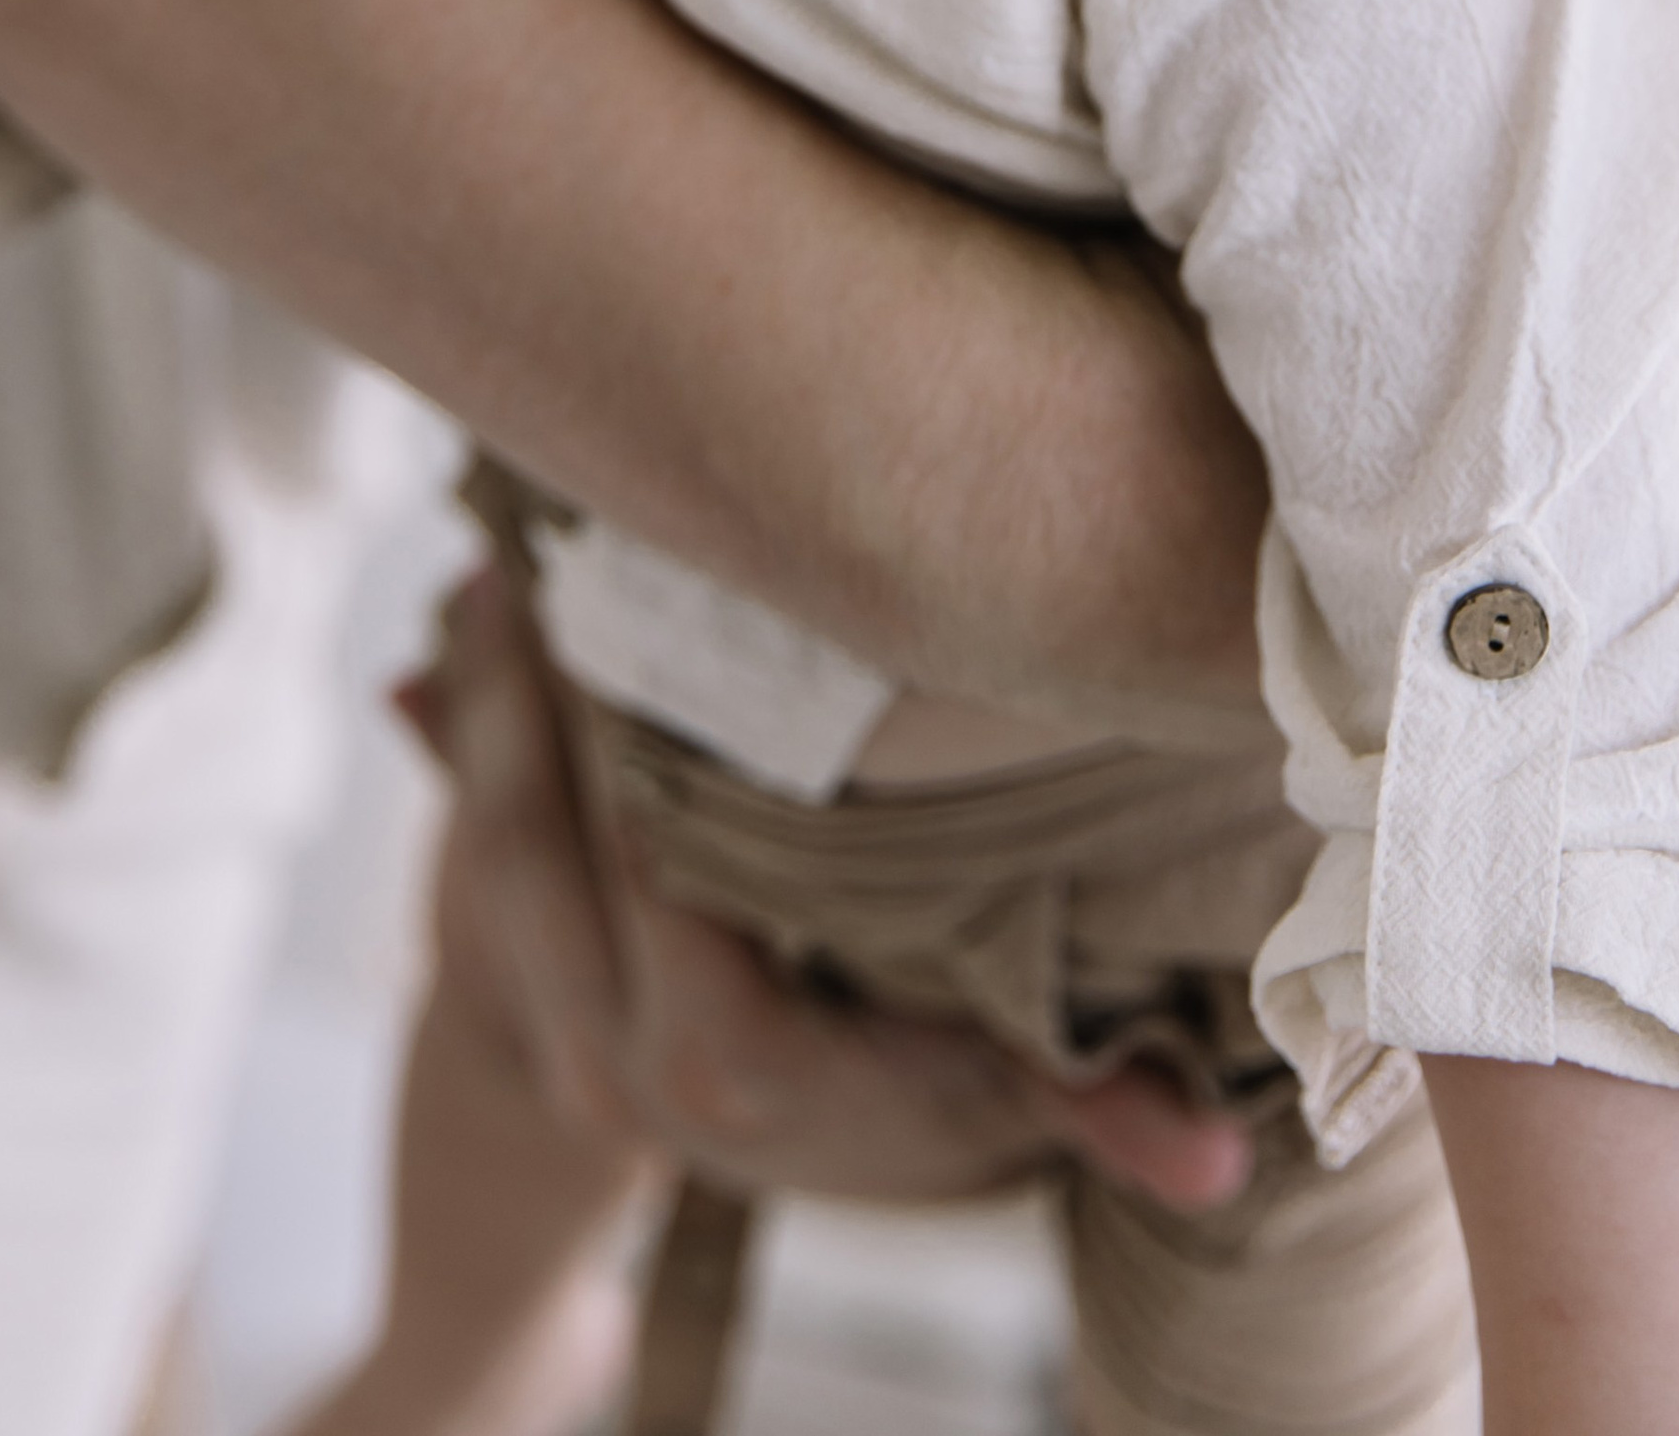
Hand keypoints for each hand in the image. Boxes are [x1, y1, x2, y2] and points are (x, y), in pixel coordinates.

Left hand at [410, 562, 1255, 1217]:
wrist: (744, 1155)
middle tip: (568, 522)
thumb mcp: (1004, 1097)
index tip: (667, 597)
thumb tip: (1216, 1156)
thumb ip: (1096, 1113)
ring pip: (488, 830)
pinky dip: (463, 709)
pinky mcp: (490, 964)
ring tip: (510, 543)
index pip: (662, 876)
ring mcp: (542, 1023)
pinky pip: (462, 825)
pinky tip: (474, 601)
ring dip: (494, 685)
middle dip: (550, 682)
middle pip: (544, 841)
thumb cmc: (908, 1097)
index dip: (649, 742)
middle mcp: (615, 1065)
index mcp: (730, 1065)